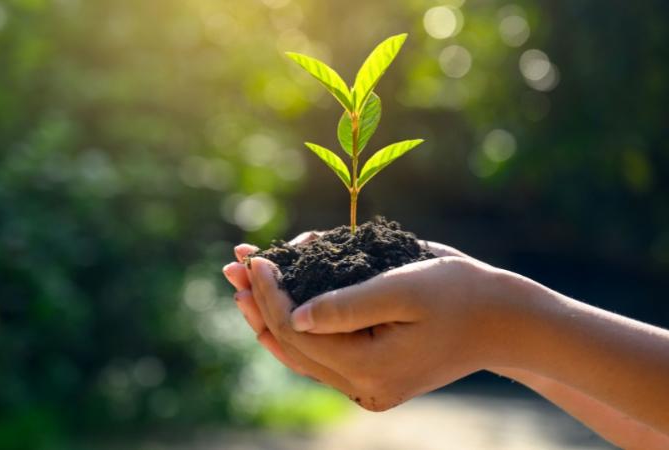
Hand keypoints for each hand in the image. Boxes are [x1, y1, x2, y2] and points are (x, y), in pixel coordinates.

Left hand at [224, 234, 514, 410]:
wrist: (500, 320)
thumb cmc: (459, 293)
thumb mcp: (405, 287)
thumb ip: (348, 304)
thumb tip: (294, 314)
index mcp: (372, 368)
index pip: (300, 332)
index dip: (271, 295)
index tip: (257, 258)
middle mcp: (363, 387)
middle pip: (292, 346)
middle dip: (259, 303)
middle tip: (231, 266)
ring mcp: (366, 386)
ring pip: (301, 353)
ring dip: (269, 315)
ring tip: (242, 283)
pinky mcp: (370, 375)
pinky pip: (320, 354)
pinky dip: (295, 325)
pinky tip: (275, 302)